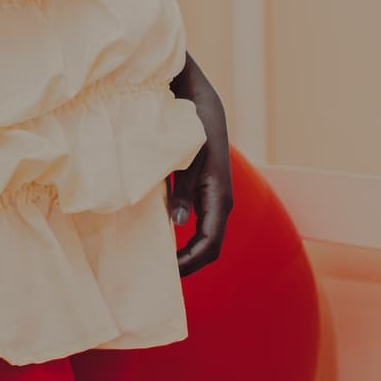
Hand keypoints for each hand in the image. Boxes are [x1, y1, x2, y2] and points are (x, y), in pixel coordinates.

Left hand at [167, 54, 232, 276]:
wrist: (202, 102)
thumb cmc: (194, 127)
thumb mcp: (187, 157)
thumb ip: (183, 189)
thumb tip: (179, 222)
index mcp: (220, 197)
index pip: (210, 243)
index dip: (190, 263)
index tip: (167, 273)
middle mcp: (220, 202)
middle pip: (209, 247)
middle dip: (188, 265)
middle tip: (161, 278)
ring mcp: (212, 199)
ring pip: (204, 238)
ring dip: (185, 254)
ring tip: (159, 265)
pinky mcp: (202, 193)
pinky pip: (197, 225)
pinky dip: (182, 239)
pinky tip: (162, 240)